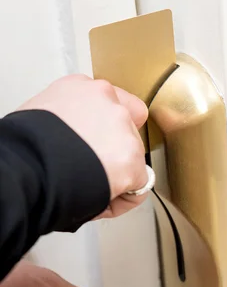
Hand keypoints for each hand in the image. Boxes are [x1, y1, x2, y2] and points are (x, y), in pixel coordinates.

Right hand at [19, 74, 149, 216]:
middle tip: (92, 167)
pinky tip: (102, 199)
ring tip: (90, 184)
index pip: (108, 101)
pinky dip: (125, 196)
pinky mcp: (132, 158)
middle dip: (115, 148)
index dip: (104, 127)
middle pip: (127, 126)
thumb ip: (69, 117)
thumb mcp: (42, 115)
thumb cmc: (26, 148)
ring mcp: (123, 127)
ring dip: (119, 171)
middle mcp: (106, 100)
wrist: (27, 168)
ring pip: (134, 154)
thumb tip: (75, 136)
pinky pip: (140, 183)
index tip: (93, 142)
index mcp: (80, 88)